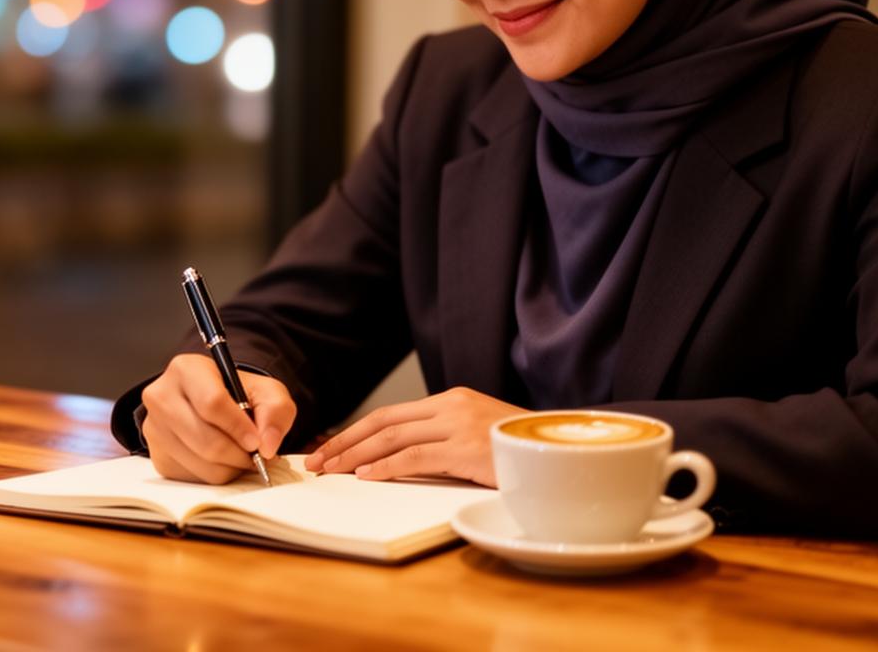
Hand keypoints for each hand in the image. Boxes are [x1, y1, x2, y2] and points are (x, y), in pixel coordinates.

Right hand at [142, 354, 295, 484]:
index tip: (256, 441)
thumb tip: (268, 445)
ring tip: (240, 455)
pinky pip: (192, 477)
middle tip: (255, 455)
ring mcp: (154, 428)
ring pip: (200, 463)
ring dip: (229, 467)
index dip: (238, 427)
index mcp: (186, 369)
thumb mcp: (266, 392)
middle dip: (238, 454)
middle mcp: (162, 396)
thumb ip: (276, 412)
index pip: (211, 403)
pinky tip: (222, 460)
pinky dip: (215, 474)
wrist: (213, 405)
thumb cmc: (237, 395)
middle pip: (205, 439)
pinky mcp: (158, 456)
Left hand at [304, 387, 524, 485]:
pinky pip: (414, 457)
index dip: (355, 432)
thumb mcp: (477, 435)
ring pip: (392, 438)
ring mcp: (459, 425)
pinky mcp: (466, 449)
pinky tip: (364, 476)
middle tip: (315, 460)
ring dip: (354, 456)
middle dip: (344, 442)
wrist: (562, 451)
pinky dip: (384, 466)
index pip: (391, 414)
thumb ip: (444, 438)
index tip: (329, 448)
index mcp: (451, 400)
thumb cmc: (519, 451)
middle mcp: (451, 406)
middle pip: (383, 422)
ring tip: (330, 471)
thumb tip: (401, 457)